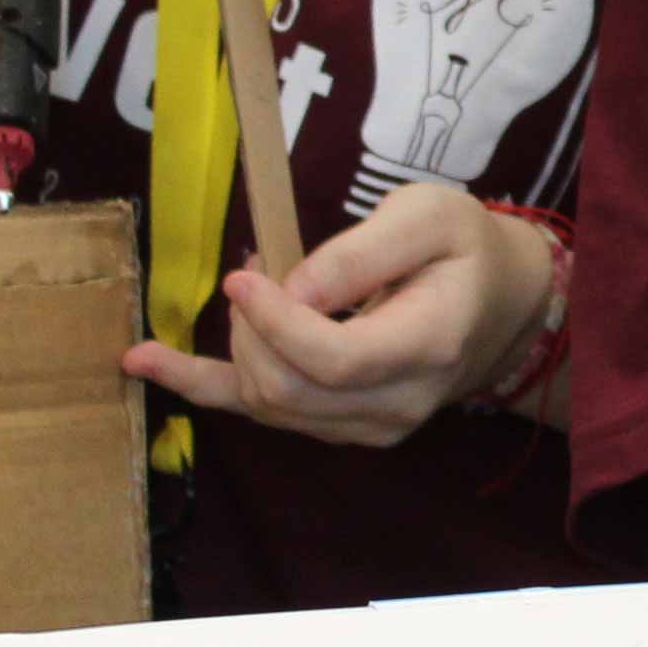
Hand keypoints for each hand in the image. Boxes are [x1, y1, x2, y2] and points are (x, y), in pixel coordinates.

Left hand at [122, 181, 550, 445]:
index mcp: (427, 346)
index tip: (244, 272)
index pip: (333, 360)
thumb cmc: (465, 247)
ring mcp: (371, 427)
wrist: (503, 304)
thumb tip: (289, 289)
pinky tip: (144, 361)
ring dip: (236, 347)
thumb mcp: (428, 217)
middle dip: (251, 329)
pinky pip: (262, 416)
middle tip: (256, 269)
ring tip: (245, 290)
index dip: (274, 322)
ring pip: (270, 407)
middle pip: (290, 390)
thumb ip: (359, 252)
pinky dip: (200, 386)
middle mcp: (399, 403)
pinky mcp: (344, 429)